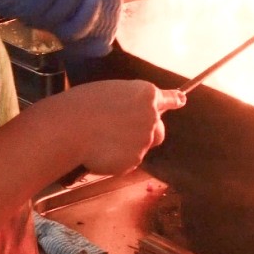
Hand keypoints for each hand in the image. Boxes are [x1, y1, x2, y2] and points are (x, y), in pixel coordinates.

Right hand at [61, 81, 186, 175]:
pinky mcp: (134, 160)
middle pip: (159, 129)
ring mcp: (145, 140)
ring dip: (128, 146)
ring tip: (102, 140)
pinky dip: (118, 159)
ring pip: (141, 146)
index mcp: (146, 95)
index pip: (169, 99)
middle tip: (122, 131)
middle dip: (146, 132)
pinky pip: (128, 161)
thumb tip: (133, 112)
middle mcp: (152, 117)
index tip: (181, 101)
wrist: (71, 128)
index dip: (174, 101)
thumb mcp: (111, 92)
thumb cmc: (84, 104)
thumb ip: (130, 101)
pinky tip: (100, 151)